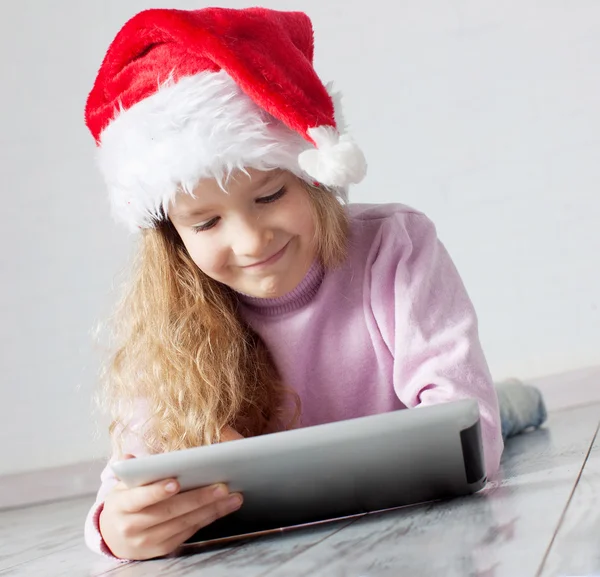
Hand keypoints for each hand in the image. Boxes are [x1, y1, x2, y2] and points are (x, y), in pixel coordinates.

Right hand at [100, 427, 243, 559]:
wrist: (114, 535)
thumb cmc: (126, 500)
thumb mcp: (123, 484)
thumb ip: (134, 470)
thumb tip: (133, 455)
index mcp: (121, 505)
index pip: (139, 498)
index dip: (157, 491)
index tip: (176, 482)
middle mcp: (133, 526)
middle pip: (169, 512)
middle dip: (198, 498)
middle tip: (222, 486)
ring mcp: (148, 540)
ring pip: (184, 523)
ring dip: (212, 509)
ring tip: (233, 497)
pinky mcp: (163, 548)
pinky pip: (189, 532)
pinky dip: (208, 518)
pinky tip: (223, 508)